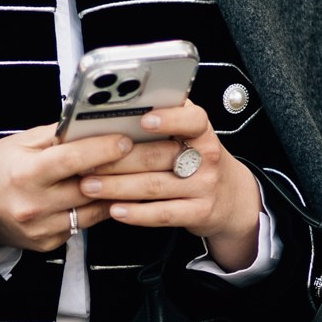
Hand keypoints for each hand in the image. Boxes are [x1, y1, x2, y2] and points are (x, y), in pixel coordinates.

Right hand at [0, 124, 134, 252]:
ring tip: (125, 177)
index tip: (124, 141)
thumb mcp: (22, 143)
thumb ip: (57, 135)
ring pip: (93, 211)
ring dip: (112, 194)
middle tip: (137, 157)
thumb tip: (91, 124)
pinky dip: (95, 210)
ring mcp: (41, 228)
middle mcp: (33, 204)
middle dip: (116, 171)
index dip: (101, 150)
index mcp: (25, 174)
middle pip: (88, 188)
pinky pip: (83, 226)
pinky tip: (102, 196)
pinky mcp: (48, 243)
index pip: (71, 160)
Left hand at [76, 99, 262, 269]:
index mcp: (202, 132)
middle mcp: (206, 158)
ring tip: (89, 185)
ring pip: (154, 186)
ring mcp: (203, 186)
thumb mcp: (193, 136)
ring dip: (117, 187)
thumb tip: (124, 108)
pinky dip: (136, 213)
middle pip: (159, 156)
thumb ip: (167, 121)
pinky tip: (115, 209)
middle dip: (118, 159)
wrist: (233, 197)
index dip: (169, 118)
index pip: (193, 120)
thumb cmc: (201, 161)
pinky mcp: (198, 213)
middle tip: (87, 161)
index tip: (143, 119)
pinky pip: (162, 213)